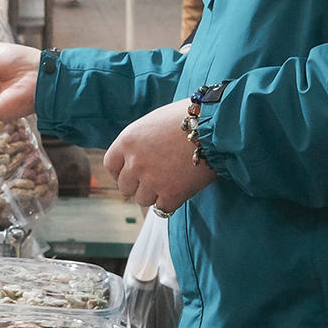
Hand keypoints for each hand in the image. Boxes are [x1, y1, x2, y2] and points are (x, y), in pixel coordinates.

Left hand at [104, 99, 219, 214]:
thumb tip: (134, 160)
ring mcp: (152, 180)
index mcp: (127, 141)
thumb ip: (139, 143)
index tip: (131, 174)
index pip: (111, 166)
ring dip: (155, 194)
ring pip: (143, 200)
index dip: (121, 172)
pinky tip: (181, 189)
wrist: (216, 125)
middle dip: (139, 184)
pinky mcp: (172, 193)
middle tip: (156, 178)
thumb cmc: (188, 119)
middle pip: (126, 187)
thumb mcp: (153, 123)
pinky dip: (172, 201)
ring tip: (172, 180)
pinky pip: (163, 208)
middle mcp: (135, 162)